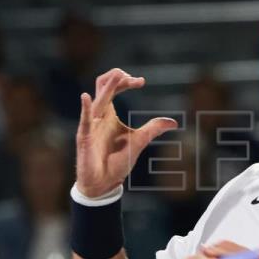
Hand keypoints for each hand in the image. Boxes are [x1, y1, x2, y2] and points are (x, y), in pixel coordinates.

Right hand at [76, 68, 177, 196]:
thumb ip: (153, 129)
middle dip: (117, 78)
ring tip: (118, 75)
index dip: (126, 81)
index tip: (141, 81)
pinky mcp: (85, 138)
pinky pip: (84, 120)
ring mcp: (90, 125)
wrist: (104, 182)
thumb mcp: (139, 141)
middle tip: (134, 79)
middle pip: (103, 86)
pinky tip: (86, 97)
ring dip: (108, 87)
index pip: (114, 88)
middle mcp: (98, 115)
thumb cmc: (116, 161)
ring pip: (97, 100)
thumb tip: (173, 123)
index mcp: (109, 113)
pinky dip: (86, 108)